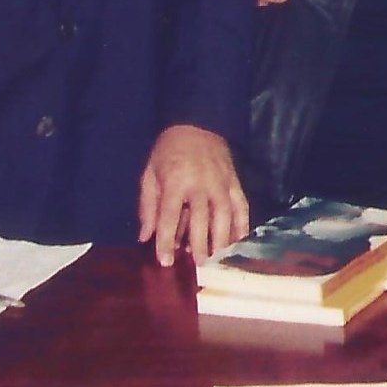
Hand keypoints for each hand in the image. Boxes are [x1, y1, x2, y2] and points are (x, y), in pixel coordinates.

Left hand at [136, 124, 246, 265]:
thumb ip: (147, 207)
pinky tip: (239, 240)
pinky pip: (241, 205)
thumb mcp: (150, 174)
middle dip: (199, 244)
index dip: (166, 241)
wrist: (196, 122)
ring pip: (224, 215)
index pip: (169, 216)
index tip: (165, 261)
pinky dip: (242, 223)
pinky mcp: (234, 181)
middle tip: (197, 264)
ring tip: (217, 256)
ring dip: (222, 238)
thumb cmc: (168, 151)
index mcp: (175, 182)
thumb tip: (144, 237)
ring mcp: (221, 182)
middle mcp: (200, 184)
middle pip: (201, 219)